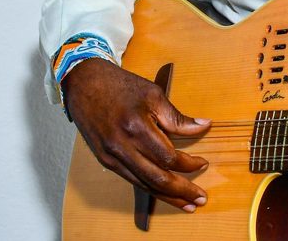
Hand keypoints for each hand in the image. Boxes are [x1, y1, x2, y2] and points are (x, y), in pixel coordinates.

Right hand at [62, 58, 211, 210]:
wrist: (83, 82)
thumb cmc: (119, 85)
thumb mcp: (153, 94)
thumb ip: (177, 117)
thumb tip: (204, 127)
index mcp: (136, 127)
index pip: (169, 157)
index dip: (189, 165)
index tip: (203, 163)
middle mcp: (122, 146)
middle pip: (157, 179)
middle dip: (182, 192)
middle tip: (200, 199)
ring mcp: (111, 156)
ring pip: (144, 185)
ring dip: (167, 197)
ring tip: (186, 204)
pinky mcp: (104, 160)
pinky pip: (131, 179)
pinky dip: (150, 188)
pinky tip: (163, 192)